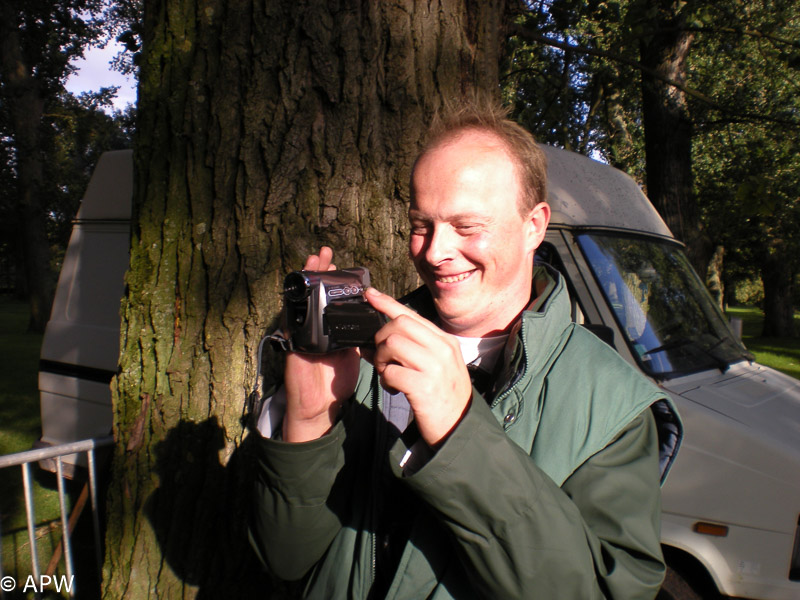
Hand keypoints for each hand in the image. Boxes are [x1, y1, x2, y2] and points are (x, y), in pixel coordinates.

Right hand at [282, 247, 359, 441]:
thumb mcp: (351, 350)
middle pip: (314, 292)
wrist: (322, 404)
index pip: (330, 297)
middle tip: (325, 253)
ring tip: (313, 260)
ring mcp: (301, 332)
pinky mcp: (293, 342)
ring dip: (306, 280)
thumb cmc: (336, 378)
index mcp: (330, 326)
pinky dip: (295, 303)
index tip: (338, 263)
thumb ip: (356, 332)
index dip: (332, 279)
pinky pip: (291, 319)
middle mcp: (314, 325)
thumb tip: (369, 314)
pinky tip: (300, 289)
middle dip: (318, 271)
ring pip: (301, 299)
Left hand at [365, 287, 471, 446]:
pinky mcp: (424, 387)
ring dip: (382, 361)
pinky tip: (394, 388)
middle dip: (381, 340)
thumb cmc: (443, 396)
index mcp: (445, 341)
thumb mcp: (436, 366)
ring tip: (390, 375)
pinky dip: (386, 380)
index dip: (387, 303)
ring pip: (392, 345)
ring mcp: (435, 367)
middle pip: (398, 325)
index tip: (369, 295)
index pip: (411, 315)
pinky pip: (391, 372)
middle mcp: (443, 349)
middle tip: (384, 359)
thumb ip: (412, 349)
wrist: (459, 427)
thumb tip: (377, 341)